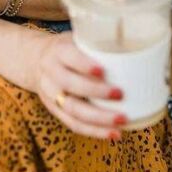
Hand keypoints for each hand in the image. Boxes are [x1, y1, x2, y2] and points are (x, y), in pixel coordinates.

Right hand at [6, 28, 127, 140]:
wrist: (35, 61)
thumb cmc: (66, 49)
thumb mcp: (74, 38)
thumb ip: (95, 43)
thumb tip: (136, 47)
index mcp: (57, 51)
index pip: (68, 57)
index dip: (83, 64)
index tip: (102, 69)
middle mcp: (50, 73)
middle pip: (70, 85)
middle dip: (96, 92)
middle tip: (120, 93)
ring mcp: (51, 94)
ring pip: (73, 109)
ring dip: (98, 118)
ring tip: (122, 120)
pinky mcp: (55, 110)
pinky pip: (74, 124)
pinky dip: (95, 131)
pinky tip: (114, 134)